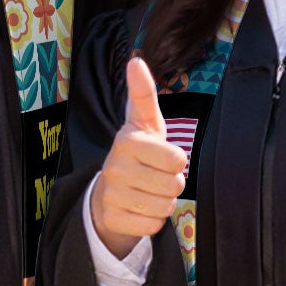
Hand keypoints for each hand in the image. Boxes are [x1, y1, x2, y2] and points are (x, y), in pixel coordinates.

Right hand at [89, 56, 187, 258]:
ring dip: (163, 201)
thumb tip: (136, 60)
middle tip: (155, 176)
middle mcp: (115, 167)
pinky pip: (153, 225)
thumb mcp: (144, 123)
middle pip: (174, 185)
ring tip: (147, 191)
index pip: (177, 159)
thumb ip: (143, 94)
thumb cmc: (137, 153)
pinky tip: (139, 208)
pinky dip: (152, 220)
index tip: (161, 156)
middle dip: (171, 183)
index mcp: (127, 141)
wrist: (109, 192)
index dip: (176, 161)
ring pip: (164, 206)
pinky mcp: (112, 219)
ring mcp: (111, 195)